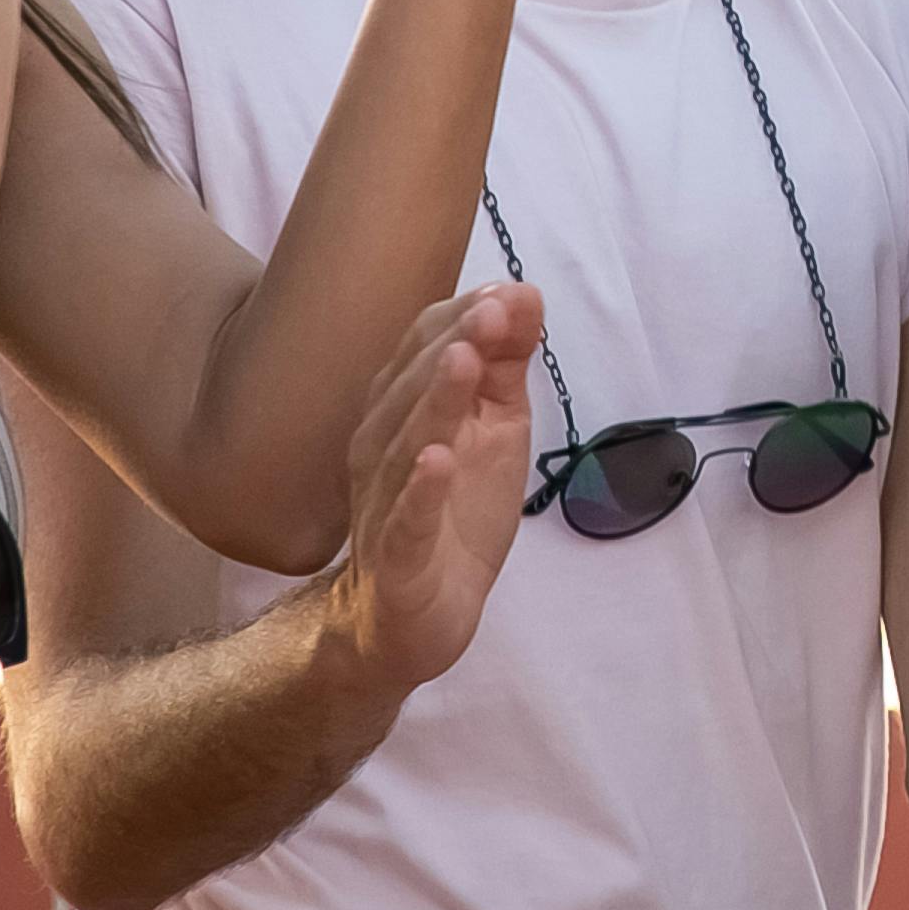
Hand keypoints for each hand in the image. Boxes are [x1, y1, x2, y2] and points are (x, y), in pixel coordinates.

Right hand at [327, 284, 541, 697]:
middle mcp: (384, 448)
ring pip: (406, 445)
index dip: (463, 317)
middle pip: (411, 388)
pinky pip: (405, 522)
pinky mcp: (398, 559)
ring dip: (434, 400)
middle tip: (491, 310)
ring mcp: (386, 503)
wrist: (411, 618)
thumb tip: (524, 291)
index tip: (508, 291)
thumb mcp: (495, 427)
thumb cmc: (454, 509)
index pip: (423, 349)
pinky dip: (420, 491)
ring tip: (463, 360)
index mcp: (403, 410)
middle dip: (452, 345)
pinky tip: (436, 461)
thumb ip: (506, 362)